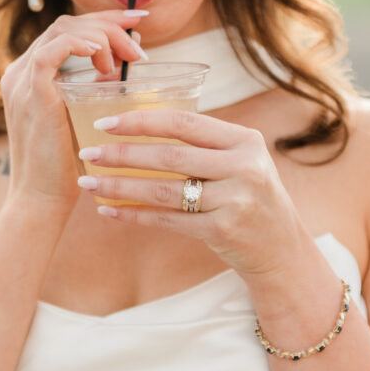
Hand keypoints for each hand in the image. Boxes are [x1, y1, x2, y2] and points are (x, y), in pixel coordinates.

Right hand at [0, 10, 148, 213]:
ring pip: (62, 31)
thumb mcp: (82, 117)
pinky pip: (50, 53)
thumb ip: (95, 90)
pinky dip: (79, 45)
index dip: (103, 20)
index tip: (135, 22)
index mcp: (31, 75)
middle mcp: (21, 72)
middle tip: (140, 34)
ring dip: (102, 35)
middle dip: (108, 22)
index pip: (67, 30)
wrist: (40, 200)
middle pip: (66, 24)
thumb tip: (124, 67)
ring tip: (129, 57)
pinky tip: (102, 55)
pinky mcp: (30, 96)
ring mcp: (22, 82)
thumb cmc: (66, 166)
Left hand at [76, 107, 311, 280]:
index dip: (141, 120)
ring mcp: (236, 200)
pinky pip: (168, 220)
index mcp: (244, 140)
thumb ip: (203, 144)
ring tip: (89, 183)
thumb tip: (137, 126)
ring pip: (164, 189)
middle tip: (87, 153)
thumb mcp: (239, 161)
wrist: (281, 249)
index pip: (184, 121)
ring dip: (120, 186)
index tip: (104, 122)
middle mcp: (243, 166)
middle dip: (122, 154)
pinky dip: (135, 215)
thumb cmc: (248, 197)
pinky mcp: (224, 230)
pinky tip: (109, 211)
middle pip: (169, 156)